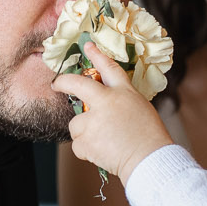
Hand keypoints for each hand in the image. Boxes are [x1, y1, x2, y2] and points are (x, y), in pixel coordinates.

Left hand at [51, 45, 175, 182]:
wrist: (149, 159)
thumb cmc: (149, 136)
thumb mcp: (140, 108)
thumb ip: (119, 101)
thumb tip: (100, 102)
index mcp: (123, 92)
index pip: (109, 68)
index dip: (97, 56)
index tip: (88, 46)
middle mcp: (106, 102)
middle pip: (78, 85)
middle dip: (63, 83)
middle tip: (57, 85)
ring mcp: (93, 121)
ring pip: (76, 123)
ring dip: (84, 132)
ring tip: (104, 141)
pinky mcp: (85, 140)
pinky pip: (77, 144)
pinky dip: (86, 150)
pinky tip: (102, 152)